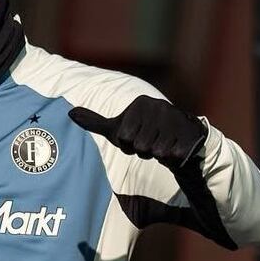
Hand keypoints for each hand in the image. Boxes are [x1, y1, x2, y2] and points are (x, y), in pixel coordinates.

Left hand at [69, 95, 206, 168]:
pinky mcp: (190, 132)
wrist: (181, 139)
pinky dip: (172, 158)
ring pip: (155, 151)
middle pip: (139, 145)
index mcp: (140, 103)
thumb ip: (94, 122)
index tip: (136, 138)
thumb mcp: (117, 128)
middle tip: (151, 144)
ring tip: (162, 145)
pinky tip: (176, 148)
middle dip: (142, 152)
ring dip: (157, 155)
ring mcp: (176, 118)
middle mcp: (159, 106)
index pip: (123, 137)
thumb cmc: (144, 134)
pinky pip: (172, 155)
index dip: (128, 145)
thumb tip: (70, 113)